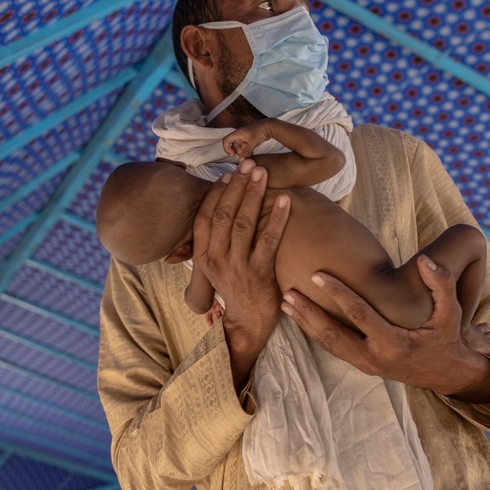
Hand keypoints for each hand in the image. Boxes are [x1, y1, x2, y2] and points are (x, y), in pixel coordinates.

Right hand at [194, 158, 289, 390]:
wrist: (248, 325)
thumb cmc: (236, 290)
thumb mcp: (216, 268)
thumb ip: (214, 243)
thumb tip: (217, 211)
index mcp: (204, 257)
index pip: (204, 218)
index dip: (215, 194)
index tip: (227, 174)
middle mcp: (217, 260)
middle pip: (223, 215)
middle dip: (237, 186)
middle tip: (248, 164)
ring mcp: (237, 267)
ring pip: (243, 223)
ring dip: (253, 195)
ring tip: (264, 173)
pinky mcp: (259, 273)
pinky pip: (268, 240)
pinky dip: (276, 218)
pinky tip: (285, 199)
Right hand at [223, 120, 269, 160]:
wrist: (269, 127)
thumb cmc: (260, 131)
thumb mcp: (253, 142)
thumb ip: (246, 151)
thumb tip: (240, 161)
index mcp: (237, 133)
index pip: (226, 140)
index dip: (227, 148)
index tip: (233, 154)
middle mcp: (239, 135)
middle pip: (232, 145)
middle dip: (237, 152)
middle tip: (245, 154)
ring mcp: (243, 137)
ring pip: (238, 147)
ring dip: (242, 152)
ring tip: (250, 153)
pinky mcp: (248, 139)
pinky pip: (244, 147)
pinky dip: (246, 151)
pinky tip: (252, 152)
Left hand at [281, 256, 489, 398]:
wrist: (447, 374)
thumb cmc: (447, 338)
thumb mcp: (451, 313)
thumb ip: (440, 284)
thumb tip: (424, 259)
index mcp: (394, 344)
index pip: (359, 314)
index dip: (337, 293)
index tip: (317, 274)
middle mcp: (375, 358)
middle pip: (332, 335)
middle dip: (308, 314)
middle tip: (287, 292)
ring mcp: (366, 365)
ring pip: (328, 345)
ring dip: (306, 324)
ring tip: (286, 302)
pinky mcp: (361, 366)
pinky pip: (333, 349)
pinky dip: (315, 332)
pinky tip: (301, 316)